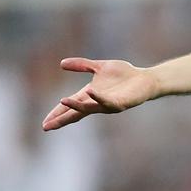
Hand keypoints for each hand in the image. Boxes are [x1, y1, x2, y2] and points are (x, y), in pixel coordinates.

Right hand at [42, 58, 157, 130]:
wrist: (145, 79)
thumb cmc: (124, 75)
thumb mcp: (98, 67)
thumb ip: (81, 65)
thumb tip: (61, 64)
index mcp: (89, 95)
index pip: (70, 106)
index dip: (58, 113)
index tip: (45, 123)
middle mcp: (97, 103)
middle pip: (76, 113)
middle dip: (62, 119)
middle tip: (47, 126)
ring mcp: (108, 104)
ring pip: (89, 108)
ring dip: (76, 105)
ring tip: (62, 101)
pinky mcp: (120, 103)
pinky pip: (107, 101)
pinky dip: (98, 97)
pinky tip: (90, 92)